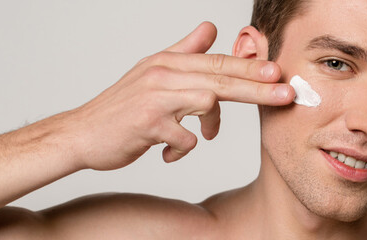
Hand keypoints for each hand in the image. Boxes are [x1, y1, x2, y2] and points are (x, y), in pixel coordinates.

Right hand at [60, 21, 293, 169]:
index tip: (278, 73)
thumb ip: (184, 51)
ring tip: (205, 134)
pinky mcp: (147, 124)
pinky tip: (172, 151)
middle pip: (220, 78)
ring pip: (206, 101)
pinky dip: (185, 148)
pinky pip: (186, 137)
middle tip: (285, 95)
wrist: (80, 134)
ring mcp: (154, 98)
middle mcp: (162, 74)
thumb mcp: (152, 72)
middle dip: (258, 88)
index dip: (250, 67)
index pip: (217, 61)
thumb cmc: (121, 108)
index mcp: (166, 62)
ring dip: (211, 124)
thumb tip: (210, 28)